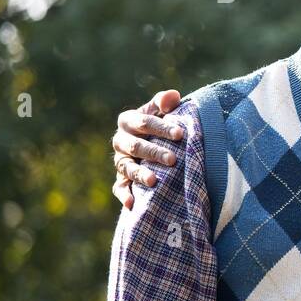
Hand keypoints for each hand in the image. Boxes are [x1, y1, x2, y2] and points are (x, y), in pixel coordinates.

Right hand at [112, 89, 184, 208]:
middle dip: (154, 152)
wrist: (155, 143)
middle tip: (173, 159)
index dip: (162, 127)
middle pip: (135, 146)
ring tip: (154, 181)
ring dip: (139, 174)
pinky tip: (131, 204)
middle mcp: (121, 141)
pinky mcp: (121, 179)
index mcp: (128, 121)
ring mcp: (120, 161)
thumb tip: (172, 96)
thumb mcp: (163, 111)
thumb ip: (165, 102)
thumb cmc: (162, 125)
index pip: (144, 122)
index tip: (181, 134)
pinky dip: (123, 195)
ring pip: (126, 167)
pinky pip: (119, 187)